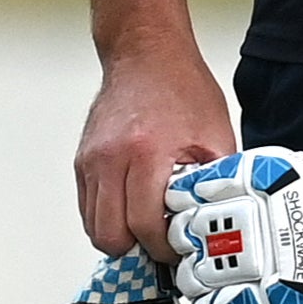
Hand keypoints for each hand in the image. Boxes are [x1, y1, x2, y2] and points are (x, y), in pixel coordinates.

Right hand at [75, 0, 232, 259]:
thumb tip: (220, 221)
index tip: (178, 249)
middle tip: (160, 243)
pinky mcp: (82, 160)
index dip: (163, 248)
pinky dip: (107, 216)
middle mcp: (110, 158)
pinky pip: (87, 207)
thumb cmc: (182, 89)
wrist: (145, 54)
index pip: (144, 225)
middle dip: (137, 248)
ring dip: (120, 234)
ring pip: (93, 226)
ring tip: (147, 226)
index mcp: (147, 153)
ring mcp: (91, 160)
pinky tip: (132, 207)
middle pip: (110, 235)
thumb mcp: (215, 135)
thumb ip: (215, 180)